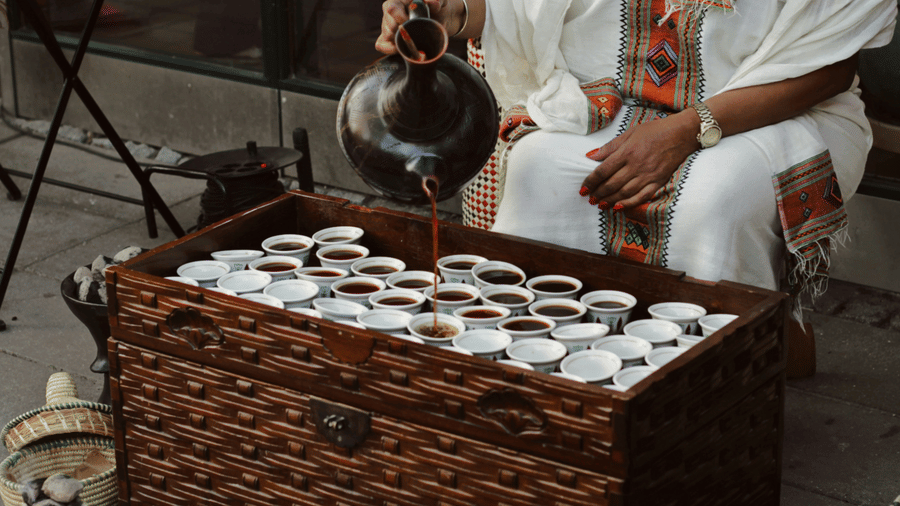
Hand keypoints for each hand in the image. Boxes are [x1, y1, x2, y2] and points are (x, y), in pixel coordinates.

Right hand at [375, 0, 447, 54]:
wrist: (442, 20)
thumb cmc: (439, 8)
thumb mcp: (441, 2)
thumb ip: (437, 1)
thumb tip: (431, 2)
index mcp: (400, 0)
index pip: (391, 8)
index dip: (400, 18)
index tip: (411, 23)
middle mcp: (392, 12)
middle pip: (387, 24)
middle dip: (399, 32)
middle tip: (414, 34)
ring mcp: (390, 25)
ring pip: (385, 35)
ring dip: (397, 41)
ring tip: (411, 41)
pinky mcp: (390, 37)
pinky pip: (381, 44)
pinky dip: (388, 49)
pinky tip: (399, 50)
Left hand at [580, 111, 700, 209]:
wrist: (682, 133)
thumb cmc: (655, 130)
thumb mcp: (630, 133)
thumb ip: (610, 147)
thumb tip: (591, 155)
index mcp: (627, 152)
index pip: (603, 171)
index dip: (590, 182)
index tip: (583, 188)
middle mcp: (636, 165)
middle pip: (612, 184)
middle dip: (598, 194)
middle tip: (589, 199)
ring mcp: (648, 175)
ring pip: (624, 193)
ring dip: (610, 200)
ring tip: (600, 204)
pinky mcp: (659, 181)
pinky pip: (642, 196)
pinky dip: (629, 203)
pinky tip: (619, 207)